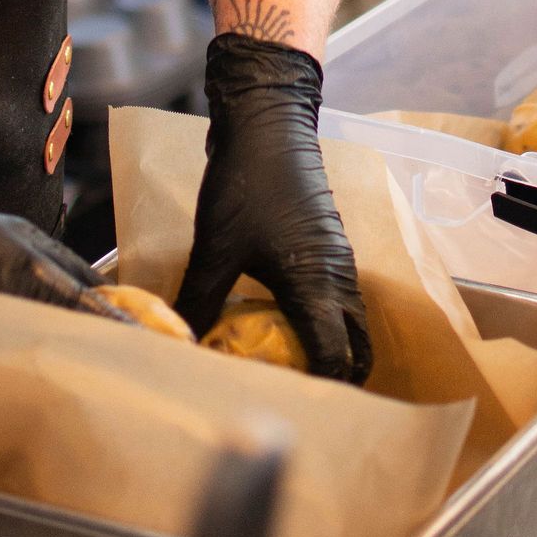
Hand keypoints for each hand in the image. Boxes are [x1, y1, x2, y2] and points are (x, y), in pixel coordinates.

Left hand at [176, 34, 371, 383]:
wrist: (268, 124)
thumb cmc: (245, 185)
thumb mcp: (214, 248)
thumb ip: (199, 301)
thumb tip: (179, 343)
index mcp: (318, 288)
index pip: (337, 359)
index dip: (321, 391)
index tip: (294, 412)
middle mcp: (339, 279)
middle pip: (357, 347)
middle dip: (338, 378)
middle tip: (299, 398)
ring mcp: (339, 260)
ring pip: (350, 322)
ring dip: (333, 349)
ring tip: (291, 370)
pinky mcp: (329, 245)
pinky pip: (339, 299)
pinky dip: (325, 322)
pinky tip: (285, 325)